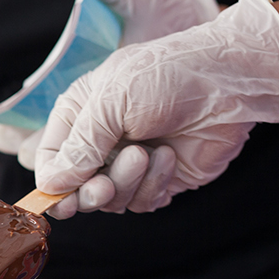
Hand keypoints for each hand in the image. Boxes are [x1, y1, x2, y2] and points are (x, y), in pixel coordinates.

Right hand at [33, 0, 278, 218]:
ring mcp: (132, 162)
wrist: (228, 82)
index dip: (52, 182)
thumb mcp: (110, 102)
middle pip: (76, 187)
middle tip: (103, 186)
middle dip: (89, 191)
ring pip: (110, 200)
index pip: (50, 159)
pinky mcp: (161, 179)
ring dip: (126, 182)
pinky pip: (142, 202)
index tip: (58, 197)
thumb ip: (78, 146)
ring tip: (145, 154)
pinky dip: (153, 184)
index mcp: (81, 114)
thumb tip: (51, 184)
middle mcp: (103, 140)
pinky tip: (167, 156)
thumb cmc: (166, 76)